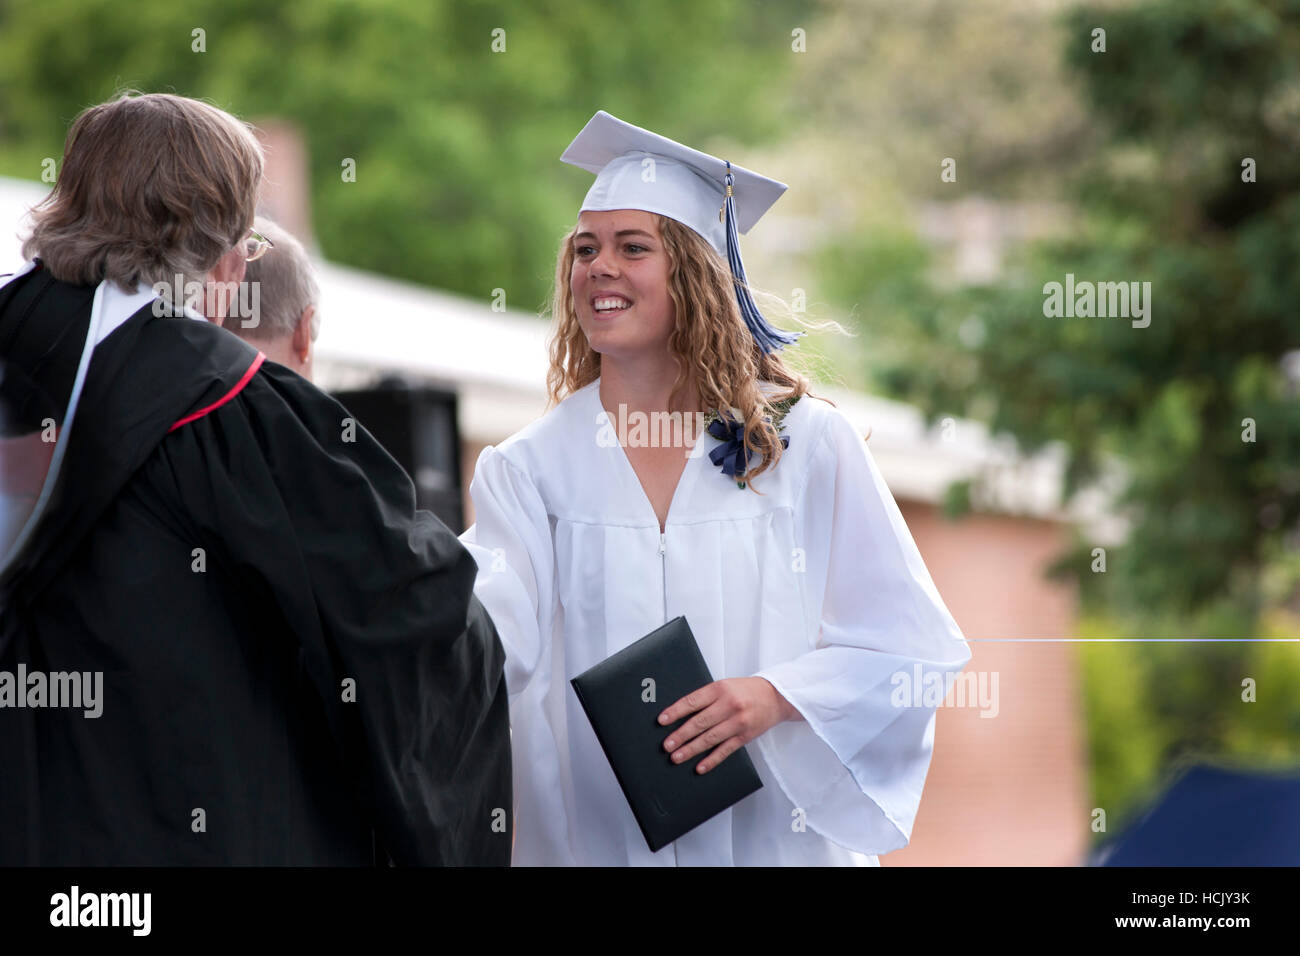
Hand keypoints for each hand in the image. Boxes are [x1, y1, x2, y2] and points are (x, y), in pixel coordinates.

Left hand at [658, 677, 798, 774]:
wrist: (775, 697)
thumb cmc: (745, 691)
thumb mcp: (724, 686)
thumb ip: (705, 698)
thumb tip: (680, 714)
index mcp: (720, 689)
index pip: (693, 701)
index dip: (675, 711)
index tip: (662, 721)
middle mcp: (729, 705)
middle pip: (699, 722)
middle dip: (680, 735)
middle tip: (666, 745)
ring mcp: (738, 722)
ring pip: (710, 738)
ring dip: (691, 749)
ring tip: (676, 757)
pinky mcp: (745, 736)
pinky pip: (725, 750)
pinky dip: (711, 760)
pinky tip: (700, 767)